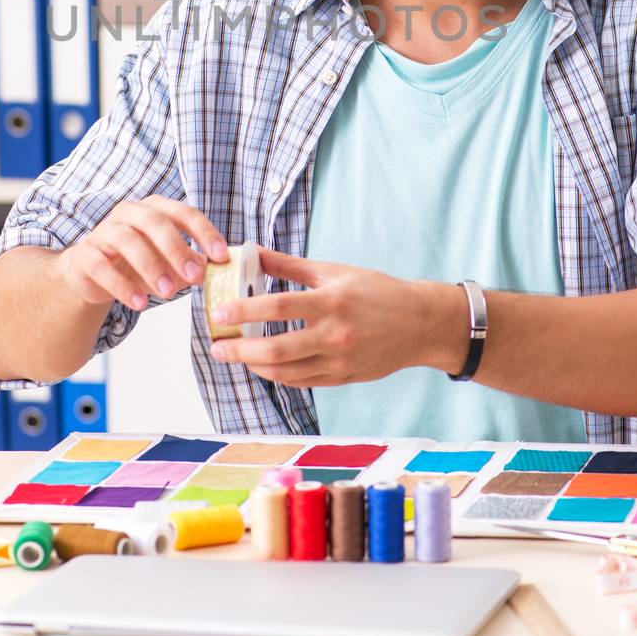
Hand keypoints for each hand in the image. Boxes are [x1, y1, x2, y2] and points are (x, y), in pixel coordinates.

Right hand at [57, 196, 227, 313]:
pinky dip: (122, 285)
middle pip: (154, 222)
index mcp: (154, 208)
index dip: (204, 233)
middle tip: (195, 277)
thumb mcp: (167, 262)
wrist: (92, 274)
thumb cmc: (137, 263)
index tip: (221, 256)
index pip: (183, 213)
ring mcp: (104, 230)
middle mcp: (128, 213)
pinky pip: (102, 265)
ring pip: (127, 240)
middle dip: (177, 249)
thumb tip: (212, 269)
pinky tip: (139, 303)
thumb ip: (189, 262)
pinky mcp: (85, 253)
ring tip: (168, 293)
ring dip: (151, 267)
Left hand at [209, 248, 465, 386]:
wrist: (419, 324)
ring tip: (236, 354)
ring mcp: (338, 361)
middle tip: (217, 346)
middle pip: (276, 349)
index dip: (244, 309)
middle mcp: (334, 334)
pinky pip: (300, 381)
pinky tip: (262, 364)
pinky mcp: (342, 378)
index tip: (219, 311)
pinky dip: (276, 374)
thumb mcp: (334, 271)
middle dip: (240, 349)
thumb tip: (254, 254)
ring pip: (285, 371)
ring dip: (254, 365)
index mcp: (331, 301)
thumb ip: (291, 267)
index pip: (278, 308)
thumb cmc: (376, 291)